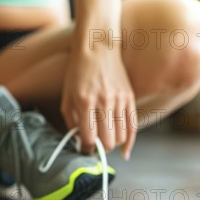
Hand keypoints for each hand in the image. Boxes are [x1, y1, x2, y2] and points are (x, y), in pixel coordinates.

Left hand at [60, 42, 135, 159]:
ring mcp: (119, 100)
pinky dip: (129, 141)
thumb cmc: (78, 72)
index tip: (84, 150)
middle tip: (95, 145)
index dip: (85, 149)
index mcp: (84, 102)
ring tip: (105, 140)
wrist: (97, 48)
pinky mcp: (130, 97)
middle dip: (100, 147)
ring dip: (112, 143)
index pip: (88, 137)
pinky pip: (133, 126)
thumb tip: (78, 140)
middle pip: (107, 141)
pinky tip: (125, 151)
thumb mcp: (66, 96)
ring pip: (120, 136)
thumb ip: (70, 120)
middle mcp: (103, 102)